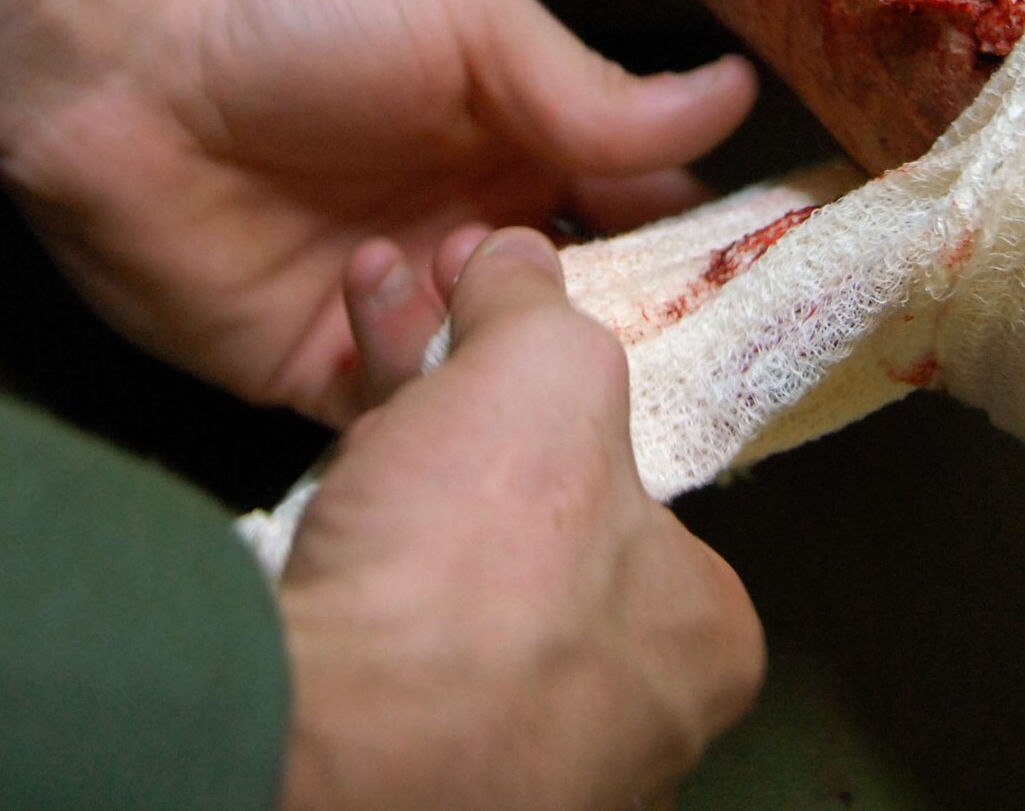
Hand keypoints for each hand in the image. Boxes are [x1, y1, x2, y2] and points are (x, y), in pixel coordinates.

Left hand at [0, 0, 753, 423]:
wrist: (110, 67)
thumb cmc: (300, 18)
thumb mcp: (469, 26)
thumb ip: (592, 91)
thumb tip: (738, 96)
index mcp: (523, 148)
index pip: (642, 216)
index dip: (702, 256)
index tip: (761, 297)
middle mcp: (474, 239)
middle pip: (582, 317)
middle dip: (617, 341)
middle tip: (647, 358)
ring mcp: (400, 314)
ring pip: (497, 384)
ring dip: (504, 365)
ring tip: (481, 312)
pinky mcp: (318, 376)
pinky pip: (401, 426)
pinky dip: (421, 413)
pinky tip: (408, 361)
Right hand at [277, 228, 764, 807]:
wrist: (327, 739)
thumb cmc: (476, 584)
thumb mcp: (543, 373)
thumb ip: (539, 312)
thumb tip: (522, 264)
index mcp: (698, 639)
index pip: (647, 495)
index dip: (564, 392)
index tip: (504, 332)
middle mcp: (620, 714)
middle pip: (537, 520)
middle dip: (465, 402)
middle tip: (415, 313)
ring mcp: (505, 754)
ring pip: (452, 569)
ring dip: (403, 444)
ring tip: (361, 334)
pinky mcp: (395, 761)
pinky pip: (383, 628)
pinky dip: (358, 538)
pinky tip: (331, 469)